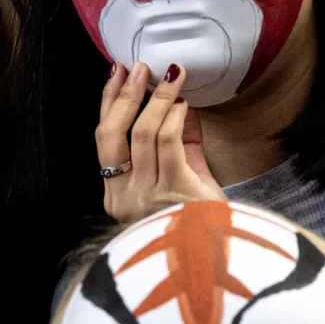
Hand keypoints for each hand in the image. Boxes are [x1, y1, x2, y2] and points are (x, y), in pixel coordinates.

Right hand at [96, 61, 224, 223]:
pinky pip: (168, 144)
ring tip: (171, 77)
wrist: (220, 255)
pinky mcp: (171, 191)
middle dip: (125, 96)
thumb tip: (177, 104)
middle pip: (111, 135)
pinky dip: (174, 118)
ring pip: (141, 134)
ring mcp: (144, 195)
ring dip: (157, 100)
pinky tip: (184, 105)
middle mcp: (123, 195)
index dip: (108, 104)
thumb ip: (177, 145)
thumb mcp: (183, 179)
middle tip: (139, 68)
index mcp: (116, 194)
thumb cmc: (201, 220)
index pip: (104, 141)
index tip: (116, 75)